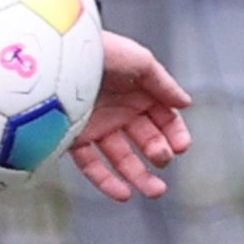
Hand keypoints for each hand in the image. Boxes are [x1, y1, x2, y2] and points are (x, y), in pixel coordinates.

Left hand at [69, 33, 193, 200]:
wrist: (58, 54)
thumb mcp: (140, 61)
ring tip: (155, 190)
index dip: (175, 133)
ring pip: (122, 158)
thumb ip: (164, 85)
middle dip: (159, 154)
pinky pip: (92, 165)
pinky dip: (107, 181)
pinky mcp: (74, 138)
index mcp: (137, 92)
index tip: (181, 147)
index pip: (164, 118)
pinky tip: (124, 193)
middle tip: (162, 160)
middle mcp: (119, 110)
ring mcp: (97, 125)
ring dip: (140, 176)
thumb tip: (185, 103)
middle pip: (146, 140)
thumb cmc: (99, 50)